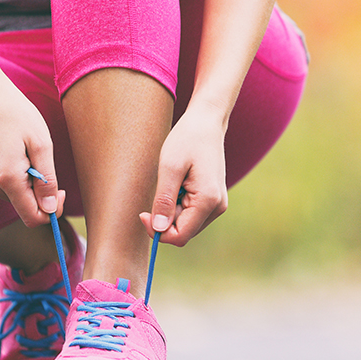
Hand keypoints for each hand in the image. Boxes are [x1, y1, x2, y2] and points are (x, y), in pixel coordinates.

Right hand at [0, 73, 63, 225]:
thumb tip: (51, 209)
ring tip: (28, 154)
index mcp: (7, 179)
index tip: (61, 191)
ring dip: (30, 183)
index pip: (32, 217)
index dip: (52, 211)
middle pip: (26, 208)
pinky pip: (8, 190)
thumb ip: (47, 180)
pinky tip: (18, 156)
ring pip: (18, 199)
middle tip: (45, 163)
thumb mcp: (42, 144)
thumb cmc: (17, 115)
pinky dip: (19, 179)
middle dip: (42, 193)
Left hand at [140, 105, 227, 246]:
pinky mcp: (214, 200)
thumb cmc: (187, 140)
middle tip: (156, 192)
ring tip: (171, 184)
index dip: (157, 231)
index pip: (179, 236)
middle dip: (164, 220)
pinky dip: (178, 206)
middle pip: (183, 233)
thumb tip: (158, 230)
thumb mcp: (169, 168)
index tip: (143, 213)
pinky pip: (191, 215)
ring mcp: (217, 204)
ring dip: (171, 212)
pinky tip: (178, 185)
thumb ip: (164, 201)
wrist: (207, 122)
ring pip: (186, 225)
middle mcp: (217, 207)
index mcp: (208, 200)